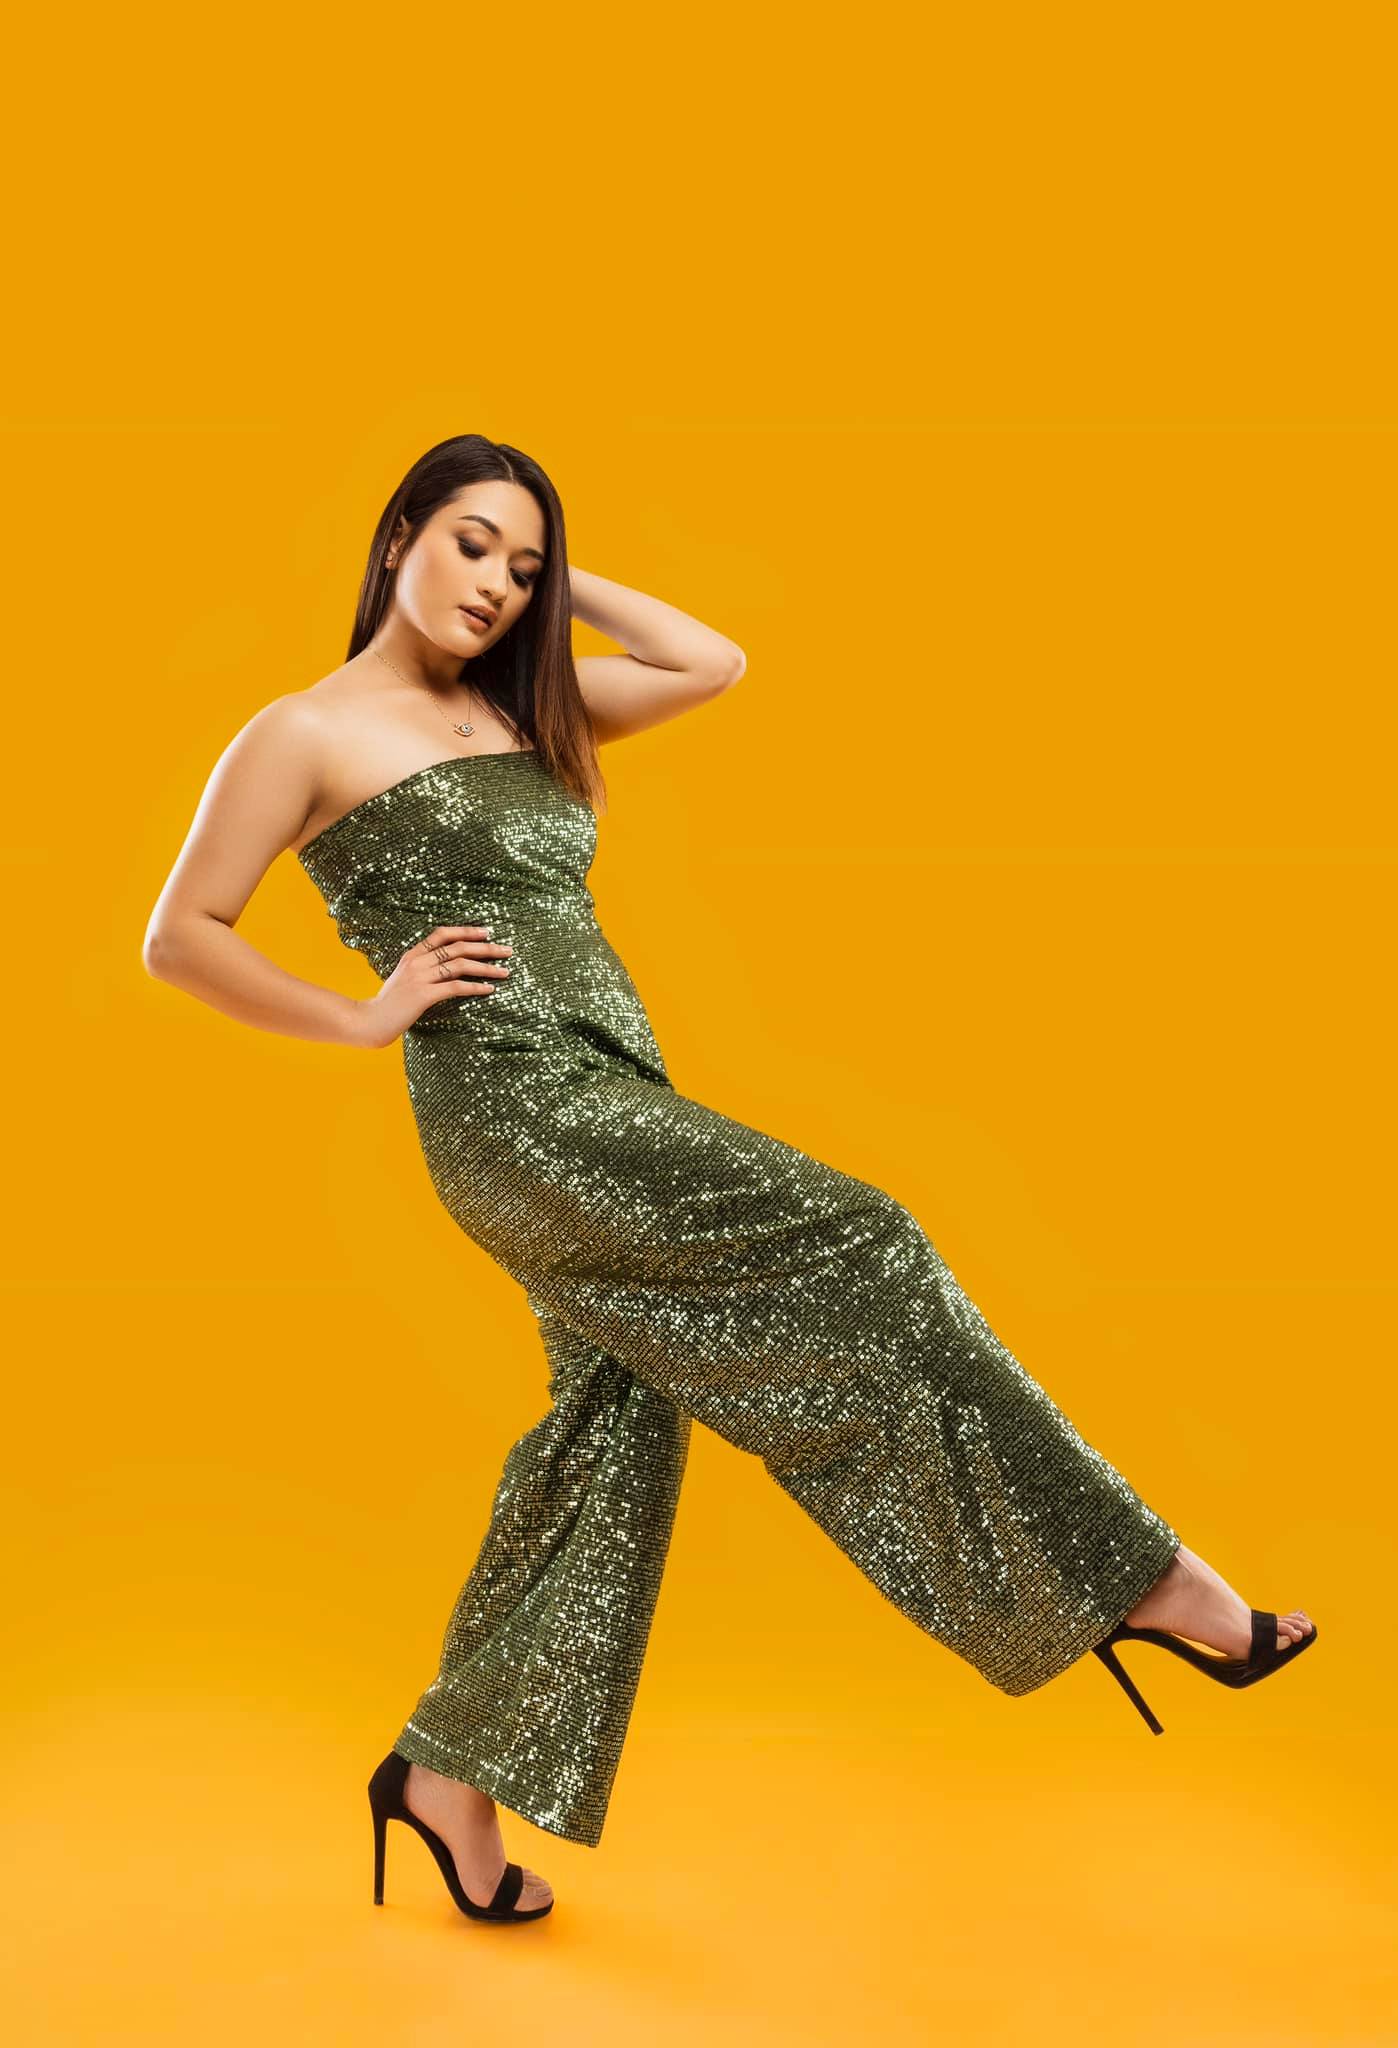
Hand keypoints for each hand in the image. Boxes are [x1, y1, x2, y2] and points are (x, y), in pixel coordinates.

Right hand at [351, 925, 513, 1048]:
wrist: (369, 1021)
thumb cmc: (389, 1003)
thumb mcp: (404, 978)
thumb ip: (422, 968)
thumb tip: (447, 966)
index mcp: (412, 955)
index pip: (442, 934)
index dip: (466, 931)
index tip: (487, 932)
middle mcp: (417, 962)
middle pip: (457, 947)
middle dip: (486, 947)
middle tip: (507, 950)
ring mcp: (419, 977)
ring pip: (460, 965)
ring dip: (486, 967)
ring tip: (504, 971)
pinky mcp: (423, 995)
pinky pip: (455, 987)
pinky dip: (475, 987)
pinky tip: (489, 989)